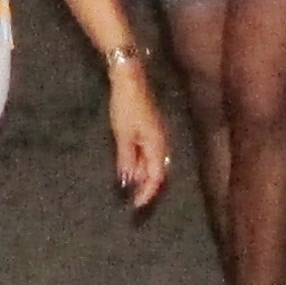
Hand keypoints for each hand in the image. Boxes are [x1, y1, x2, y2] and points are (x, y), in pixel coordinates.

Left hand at [102, 59, 172, 209]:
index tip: (136, 206)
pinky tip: (130, 165)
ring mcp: (157, 134)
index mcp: (157, 145)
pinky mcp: (150, 128)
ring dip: (142, 175)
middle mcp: (162, 142)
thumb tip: (128, 182)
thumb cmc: (126, 106)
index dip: (148, 193)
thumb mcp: (123, 135)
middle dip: (146, 187)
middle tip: (133, 199)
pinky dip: (141, 163)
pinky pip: (149, 152)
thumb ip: (126, 159)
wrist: (130, 78)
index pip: (157, 177)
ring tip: (129, 185)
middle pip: (158, 171)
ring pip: (153, 162)